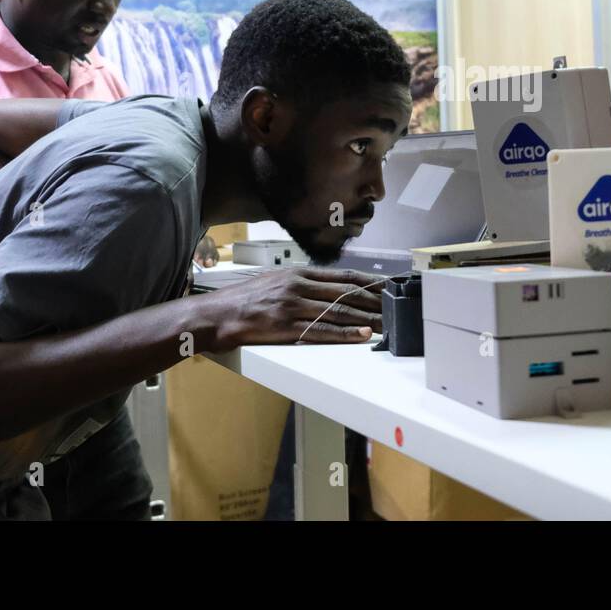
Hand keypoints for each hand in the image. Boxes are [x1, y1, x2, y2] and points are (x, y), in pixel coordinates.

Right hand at [211, 267, 385, 346]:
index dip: (370, 282)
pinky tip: (362, 335)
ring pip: (339, 311)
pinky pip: (322, 331)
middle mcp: (298, 286)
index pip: (343, 276)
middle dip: (375, 302)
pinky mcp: (286, 326)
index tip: (389, 286)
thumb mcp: (274, 282)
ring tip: (388, 324)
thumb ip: (300, 283)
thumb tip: (326, 289)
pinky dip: (345, 333)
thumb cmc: (242, 301)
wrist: (213, 315)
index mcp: (298, 274)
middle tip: (397, 308)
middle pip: (347, 293)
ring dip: (367, 319)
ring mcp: (293, 306)